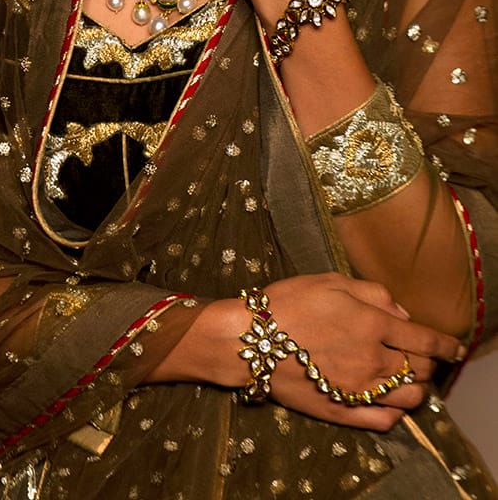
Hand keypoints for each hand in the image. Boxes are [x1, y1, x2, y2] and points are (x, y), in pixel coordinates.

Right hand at [191, 273, 461, 431]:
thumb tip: (401, 313)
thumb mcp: (331, 281)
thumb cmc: (287, 302)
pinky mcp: (342, 410)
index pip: (426, 339)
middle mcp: (373, 359)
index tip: (455, 347)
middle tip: (419, 356)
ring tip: (405, 380)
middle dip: (428, 362)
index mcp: (373, 323)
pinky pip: (383, 421)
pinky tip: (389, 404)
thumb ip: (373, 293)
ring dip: (415, 389)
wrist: (248, 339)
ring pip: (409, 399)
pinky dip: (396, 414)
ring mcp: (359, 389)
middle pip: (420, 369)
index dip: (446, 344)